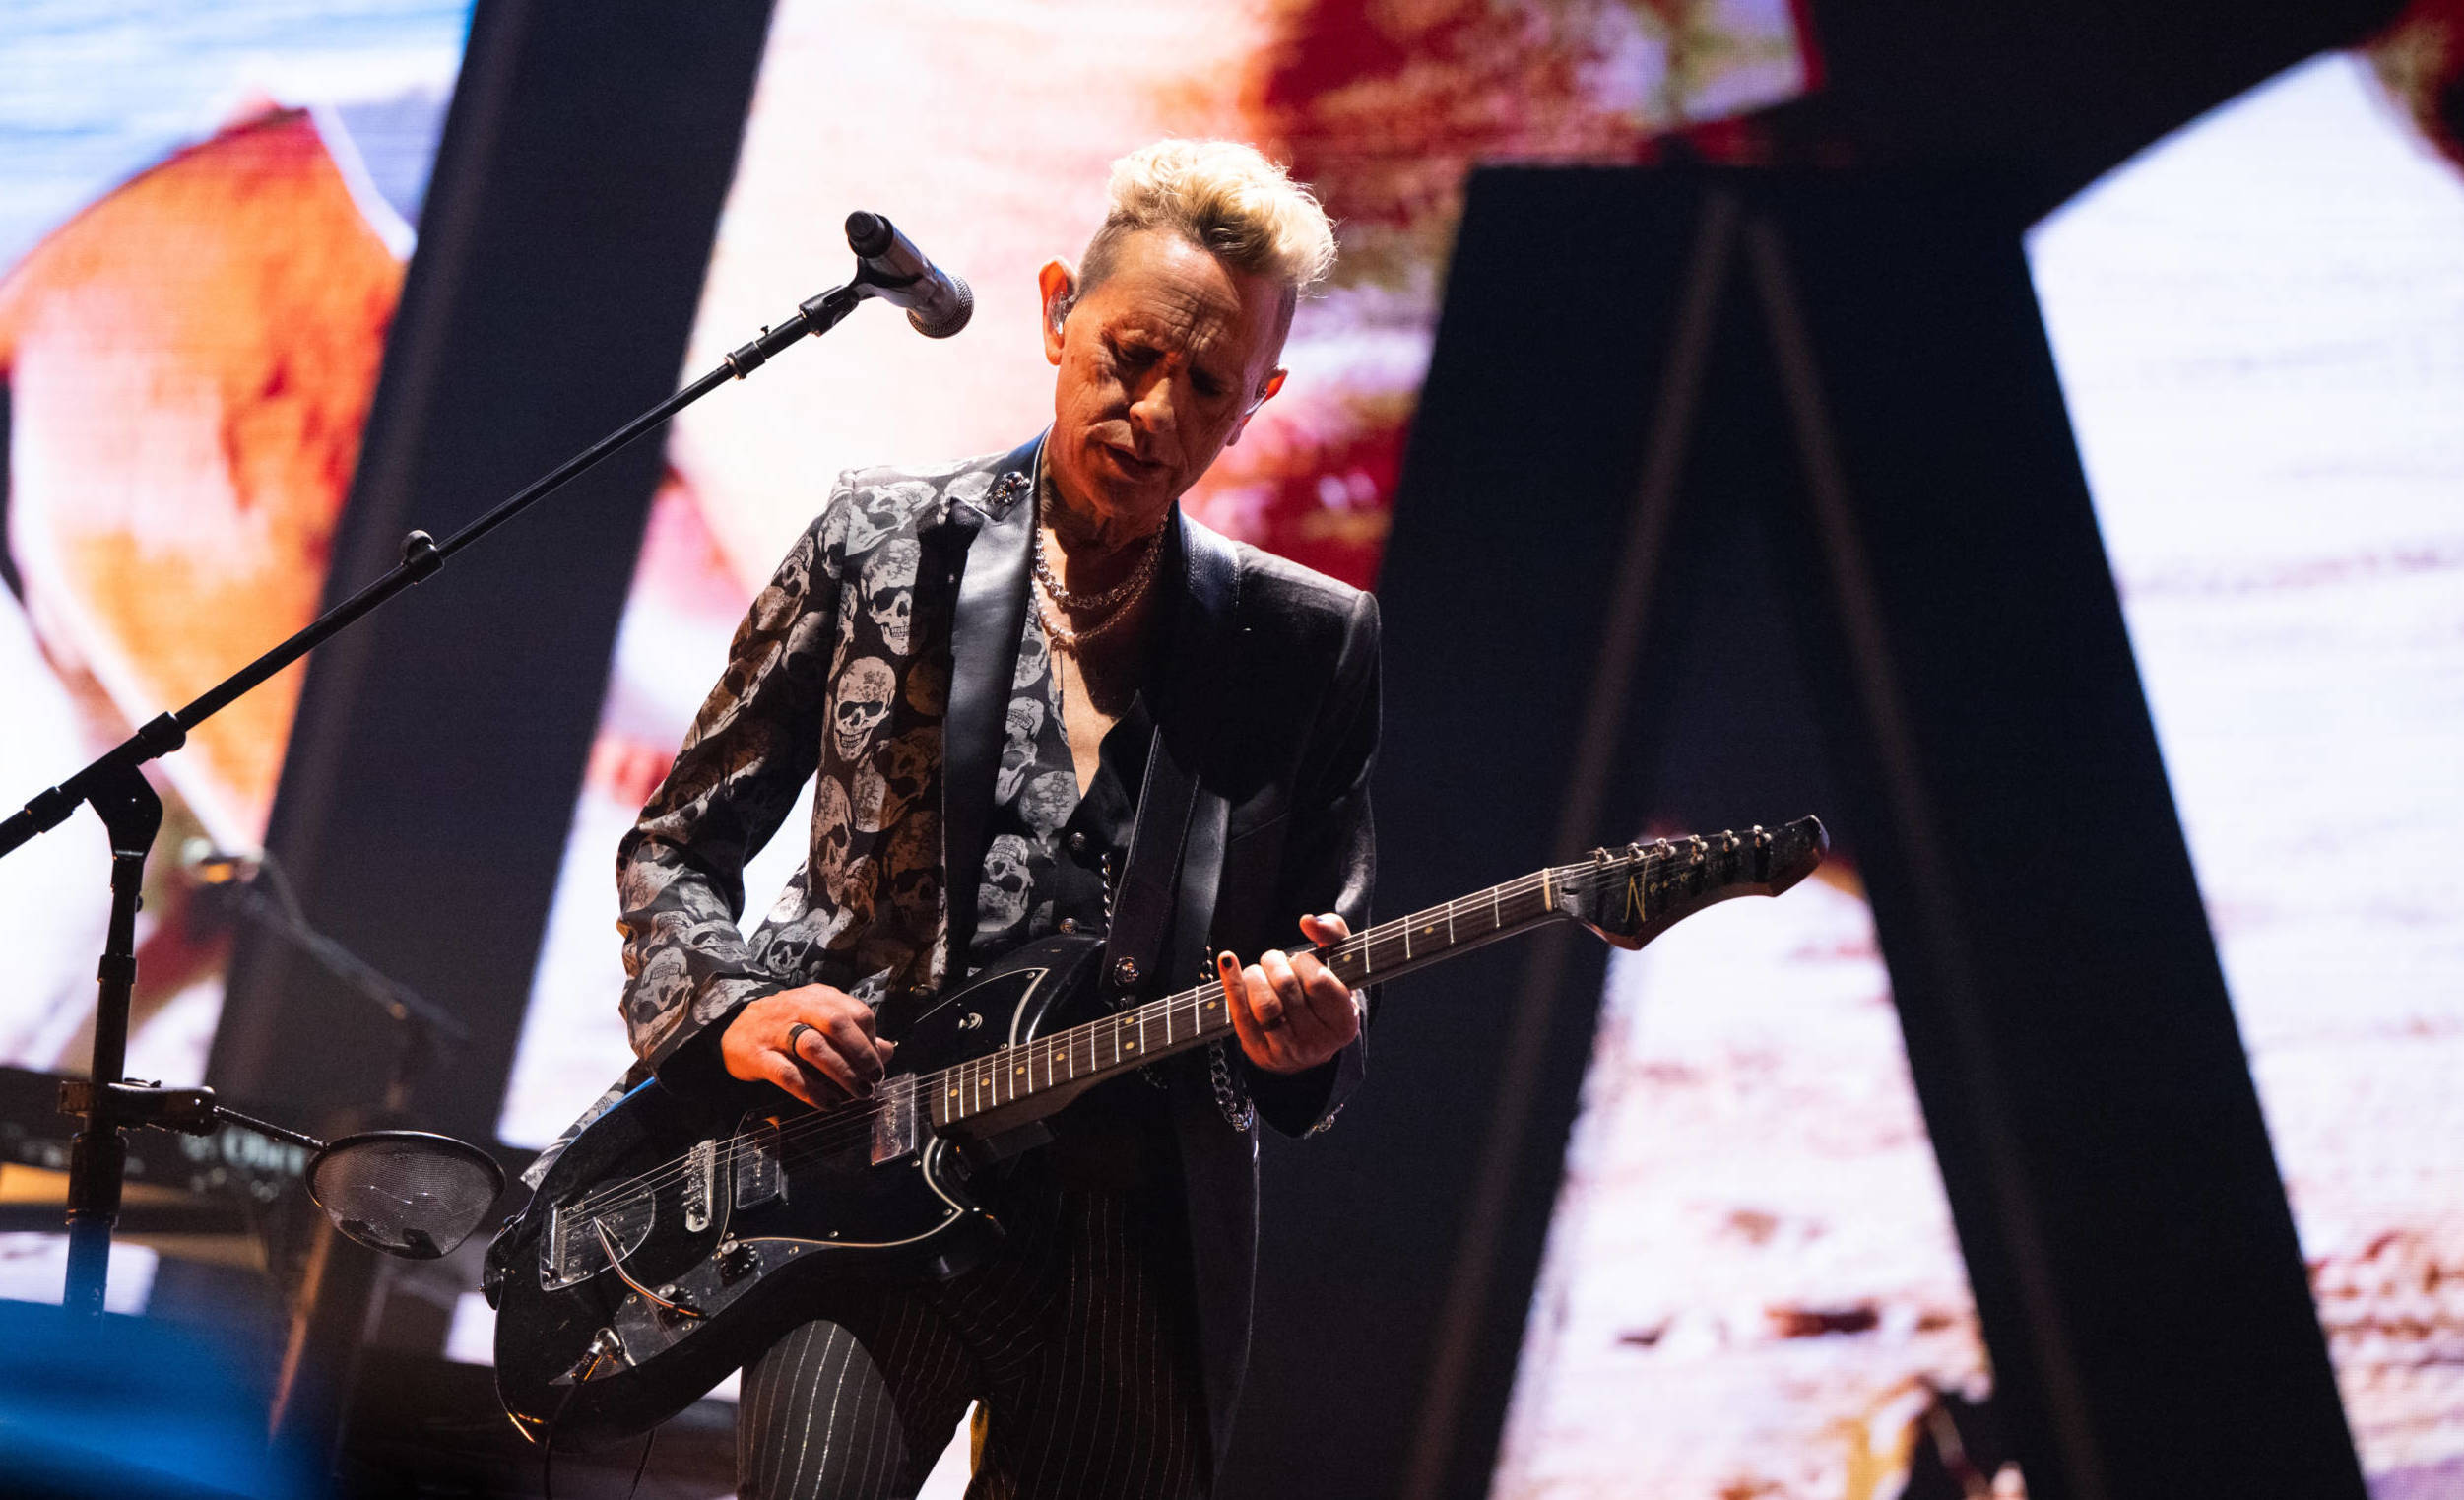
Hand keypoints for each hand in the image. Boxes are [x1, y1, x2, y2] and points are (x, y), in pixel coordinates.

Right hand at [721, 985, 895, 1108]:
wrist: (733, 1030)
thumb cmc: (786, 1027)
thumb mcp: (819, 1022)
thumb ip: (854, 1035)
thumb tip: (889, 1051)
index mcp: (818, 998)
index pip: (855, 1012)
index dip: (871, 1040)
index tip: (878, 1064)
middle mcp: (798, 1009)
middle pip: (836, 1024)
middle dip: (861, 1054)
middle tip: (873, 1080)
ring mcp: (776, 1031)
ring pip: (814, 1047)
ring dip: (841, 1073)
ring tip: (857, 1093)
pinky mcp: (758, 1055)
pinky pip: (788, 1074)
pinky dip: (812, 1091)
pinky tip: (829, 1103)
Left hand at [1219, 912, 1359, 1075]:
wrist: (1307, 1045)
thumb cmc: (1324, 996)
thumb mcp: (1339, 967)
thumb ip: (1333, 934)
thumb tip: (1308, 921)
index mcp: (1344, 1022)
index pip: (1317, 981)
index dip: (1303, 962)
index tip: (1300, 960)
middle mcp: (1318, 1042)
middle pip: (1287, 988)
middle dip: (1274, 963)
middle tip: (1275, 961)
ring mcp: (1288, 1051)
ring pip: (1264, 1004)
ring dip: (1255, 975)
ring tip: (1260, 972)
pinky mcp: (1260, 1052)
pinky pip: (1240, 1014)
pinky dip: (1231, 982)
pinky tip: (1227, 961)